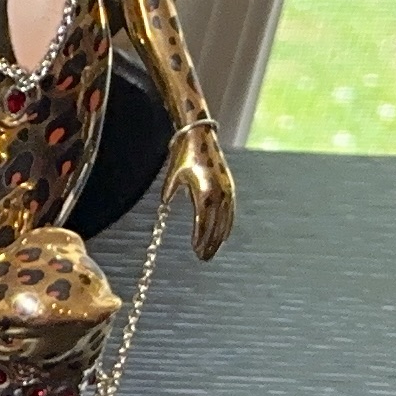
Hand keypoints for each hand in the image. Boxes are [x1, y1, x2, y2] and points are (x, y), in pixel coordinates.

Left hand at [164, 122, 234, 259]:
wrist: (201, 137)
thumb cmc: (182, 156)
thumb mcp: (173, 176)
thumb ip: (169, 193)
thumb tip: (164, 208)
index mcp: (203, 191)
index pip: (203, 220)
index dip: (200, 236)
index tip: (194, 249)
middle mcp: (219, 192)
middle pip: (216, 224)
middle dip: (210, 242)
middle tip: (203, 257)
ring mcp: (227, 190)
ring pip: (225, 220)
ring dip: (219, 238)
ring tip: (211, 252)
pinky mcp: (231, 188)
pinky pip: (231, 212)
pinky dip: (227, 225)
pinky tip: (224, 236)